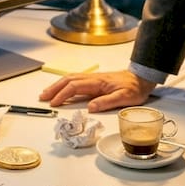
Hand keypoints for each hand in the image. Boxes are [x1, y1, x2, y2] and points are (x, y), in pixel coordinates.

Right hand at [37, 69, 155, 111]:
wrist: (142, 78)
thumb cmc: (135, 88)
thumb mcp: (124, 98)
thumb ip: (107, 102)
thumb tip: (90, 107)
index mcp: (98, 82)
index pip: (74, 87)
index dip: (62, 95)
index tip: (54, 104)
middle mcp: (93, 78)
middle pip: (68, 80)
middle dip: (54, 88)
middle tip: (42, 97)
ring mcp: (93, 78)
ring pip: (70, 78)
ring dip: (57, 85)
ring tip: (47, 93)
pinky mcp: (95, 81)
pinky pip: (75, 80)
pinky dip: (65, 84)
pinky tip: (61, 90)